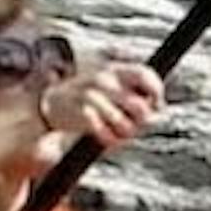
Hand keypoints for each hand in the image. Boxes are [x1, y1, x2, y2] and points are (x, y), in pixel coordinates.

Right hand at [37, 62, 167, 154]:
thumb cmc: (89, 95)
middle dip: (143, 121)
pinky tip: (107, 137)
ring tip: (120, 131)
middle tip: (138, 124)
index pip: (144, 75)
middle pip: (140, 107)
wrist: (51, 102)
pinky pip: (106, 135)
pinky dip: (110, 140)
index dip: (156, 92)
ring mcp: (91, 97)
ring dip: (126, 133)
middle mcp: (103, 80)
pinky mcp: (81, 115)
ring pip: (125, 125)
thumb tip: (159, 107)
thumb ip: (135, 90)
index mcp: (114, 70)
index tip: (157, 105)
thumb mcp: (111, 83)